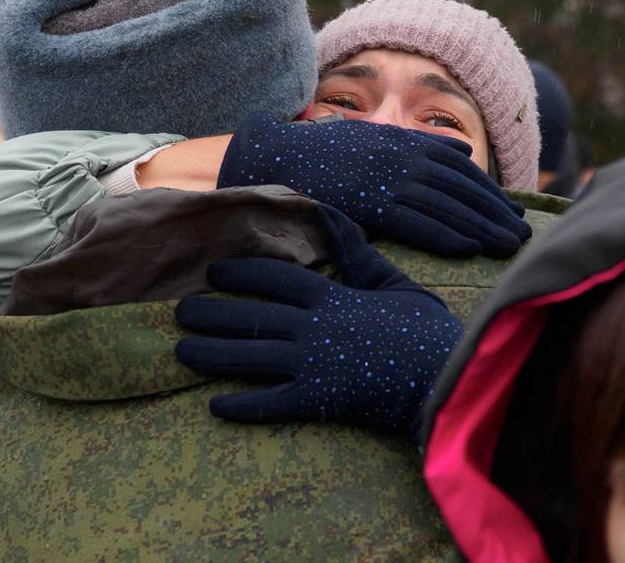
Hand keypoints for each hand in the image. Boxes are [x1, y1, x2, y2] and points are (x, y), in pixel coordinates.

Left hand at [175, 205, 462, 437]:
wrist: (444, 374)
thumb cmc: (425, 329)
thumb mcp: (394, 282)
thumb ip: (359, 255)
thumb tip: (333, 217)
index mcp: (332, 297)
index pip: (276, 278)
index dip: (241, 273)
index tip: (214, 272)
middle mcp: (314, 328)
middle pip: (251, 317)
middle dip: (212, 314)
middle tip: (179, 312)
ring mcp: (313, 365)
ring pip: (250, 358)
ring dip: (212, 354)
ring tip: (182, 351)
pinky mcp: (318, 399)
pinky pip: (271, 403)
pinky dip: (242, 406)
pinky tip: (215, 406)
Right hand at [216, 113, 529, 257]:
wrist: (274, 155)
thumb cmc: (324, 153)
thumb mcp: (375, 138)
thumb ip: (420, 146)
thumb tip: (462, 151)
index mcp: (404, 142)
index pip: (460, 169)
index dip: (489, 192)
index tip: (512, 211)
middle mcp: (401, 157)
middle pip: (461, 188)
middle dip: (495, 212)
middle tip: (522, 233)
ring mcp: (386, 178)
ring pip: (446, 205)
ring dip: (482, 226)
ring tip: (509, 245)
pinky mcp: (369, 201)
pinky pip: (416, 221)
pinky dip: (445, 234)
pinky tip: (469, 247)